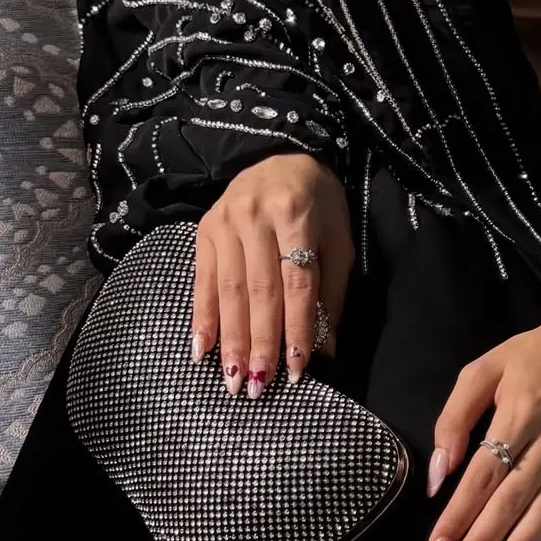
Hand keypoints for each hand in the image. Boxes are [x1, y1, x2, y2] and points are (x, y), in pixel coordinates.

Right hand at [190, 152, 353, 397]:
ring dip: (230, 340)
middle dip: (259, 343)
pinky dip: (203, 318)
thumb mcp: (338, 240)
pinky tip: (202, 350)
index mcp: (296, 215)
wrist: (282, 154)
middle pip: (259, 291)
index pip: (296, 283)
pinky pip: (202, 281)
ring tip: (233, 379)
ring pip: (229, 291)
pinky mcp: (204, 231)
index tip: (298, 370)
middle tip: (259, 386)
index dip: (297, 328)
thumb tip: (325, 350)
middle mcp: (255, 217)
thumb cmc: (320, 204)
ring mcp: (225, 222)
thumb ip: (331, 293)